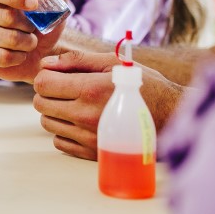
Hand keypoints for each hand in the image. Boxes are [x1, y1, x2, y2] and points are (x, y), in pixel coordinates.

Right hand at [0, 0, 69, 82]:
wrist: (42, 48)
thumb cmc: (43, 16)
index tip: (34, 4)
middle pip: (4, 17)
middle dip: (28, 25)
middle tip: (33, 27)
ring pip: (6, 39)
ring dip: (27, 42)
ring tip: (29, 41)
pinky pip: (3, 57)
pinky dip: (19, 57)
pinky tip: (20, 54)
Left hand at [33, 48, 182, 159]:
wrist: (173, 117)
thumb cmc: (143, 86)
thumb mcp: (113, 63)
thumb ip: (76, 60)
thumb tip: (46, 64)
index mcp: (90, 89)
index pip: (43, 84)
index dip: (46, 77)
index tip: (58, 76)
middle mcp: (86, 115)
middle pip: (41, 104)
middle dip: (48, 93)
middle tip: (65, 89)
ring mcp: (89, 137)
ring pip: (48, 124)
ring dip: (55, 112)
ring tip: (75, 105)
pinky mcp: (93, 153)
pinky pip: (60, 143)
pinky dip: (65, 132)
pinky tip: (81, 123)